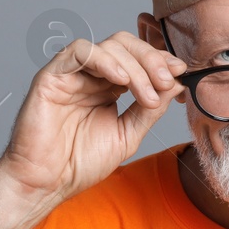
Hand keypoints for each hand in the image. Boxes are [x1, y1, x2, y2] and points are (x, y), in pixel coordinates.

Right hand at [0, 32, 185, 203]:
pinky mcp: (52, 75)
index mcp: (108, 87)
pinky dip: (105, 59)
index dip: (160, 60)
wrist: (47, 182)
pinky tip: (121, 79)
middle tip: (166, 81)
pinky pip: (79, 51)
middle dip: (152, 60)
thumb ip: (149, 110)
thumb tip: (175, 85)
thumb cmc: (80, 163)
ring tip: (146, 94)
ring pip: (108, 46)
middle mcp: (91, 76)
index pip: (137, 59)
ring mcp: (72, 74)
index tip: (180, 72)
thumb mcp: (127, 135)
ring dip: (135, 66)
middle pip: (126, 45)